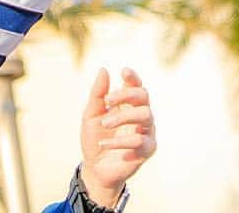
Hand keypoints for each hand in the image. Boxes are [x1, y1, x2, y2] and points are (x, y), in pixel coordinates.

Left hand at [79, 67, 156, 206]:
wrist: (94, 169)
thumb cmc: (94, 139)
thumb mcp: (91, 115)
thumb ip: (97, 94)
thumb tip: (103, 69)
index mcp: (128, 104)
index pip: (136, 85)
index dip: (133, 77)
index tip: (123, 72)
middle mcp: (140, 114)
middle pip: (144, 95)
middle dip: (126, 95)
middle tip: (107, 101)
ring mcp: (146, 131)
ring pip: (145, 114)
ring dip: (123, 117)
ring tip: (105, 124)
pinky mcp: (147, 149)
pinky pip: (140, 140)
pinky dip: (120, 141)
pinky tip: (105, 144)